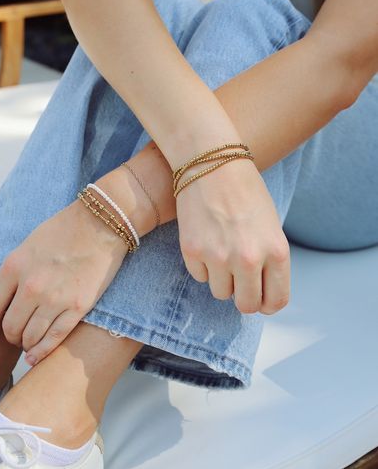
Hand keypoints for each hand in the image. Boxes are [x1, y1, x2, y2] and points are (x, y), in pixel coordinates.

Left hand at [0, 199, 128, 364]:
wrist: (101, 224)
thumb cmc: (65, 229)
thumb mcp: (29, 244)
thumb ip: (10, 269)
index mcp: (14, 266)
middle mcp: (31, 286)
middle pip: (10, 326)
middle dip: (9, 335)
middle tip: (14, 336)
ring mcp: (55, 298)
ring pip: (30, 336)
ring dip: (26, 344)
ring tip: (28, 343)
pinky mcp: (77, 307)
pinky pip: (54, 338)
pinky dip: (42, 351)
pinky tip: (35, 356)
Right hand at [176, 159, 289, 314]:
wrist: (212, 163)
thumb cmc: (246, 191)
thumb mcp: (271, 227)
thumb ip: (269, 260)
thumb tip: (260, 292)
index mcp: (276, 252)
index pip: (276, 301)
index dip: (267, 304)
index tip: (260, 300)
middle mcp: (249, 259)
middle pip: (246, 305)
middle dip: (243, 298)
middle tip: (238, 284)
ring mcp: (218, 257)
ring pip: (220, 292)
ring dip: (221, 278)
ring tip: (221, 250)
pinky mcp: (192, 251)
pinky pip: (199, 276)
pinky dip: (202, 265)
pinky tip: (205, 239)